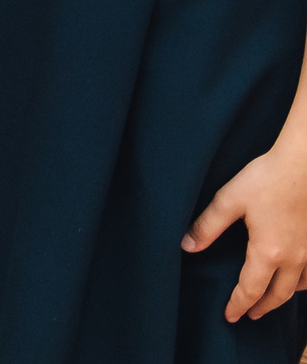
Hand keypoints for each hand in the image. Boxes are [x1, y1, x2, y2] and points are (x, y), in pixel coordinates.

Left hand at [187, 139, 306, 321]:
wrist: (305, 164)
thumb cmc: (268, 178)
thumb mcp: (229, 200)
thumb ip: (207, 225)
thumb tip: (187, 246)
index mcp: (269, 252)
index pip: (251, 289)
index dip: (239, 305)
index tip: (229, 317)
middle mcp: (294, 258)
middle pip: (279, 295)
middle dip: (262, 307)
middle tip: (249, 315)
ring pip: (300, 286)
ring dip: (283, 297)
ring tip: (270, 300)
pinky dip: (303, 283)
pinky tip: (297, 278)